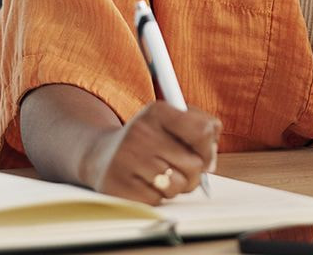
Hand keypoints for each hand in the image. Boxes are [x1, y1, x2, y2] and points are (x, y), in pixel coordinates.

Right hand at [80, 101, 220, 204]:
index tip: (204, 153)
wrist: (101, 154)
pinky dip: (158, 197)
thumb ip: (199, 126)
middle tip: (180, 167)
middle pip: (195, 164)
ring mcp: (128, 160)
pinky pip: (159, 200)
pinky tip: (146, 184)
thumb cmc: (146, 139)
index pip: (202, 131)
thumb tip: (212, 152)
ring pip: (179, 185)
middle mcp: (141, 133)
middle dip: (194, 171)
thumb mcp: (168, 120)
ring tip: (162, 175)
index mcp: (157, 112)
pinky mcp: (119, 187)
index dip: (209, 147)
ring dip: (176, 186)